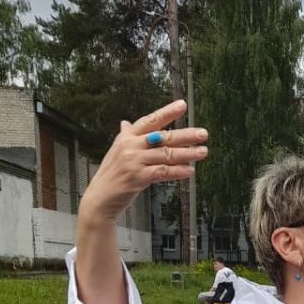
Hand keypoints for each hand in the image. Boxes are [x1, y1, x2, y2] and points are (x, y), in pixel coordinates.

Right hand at [80, 99, 207, 221]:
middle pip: (163, 137)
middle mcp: (130, 146)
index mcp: (127, 137)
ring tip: (203, 152)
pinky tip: (190, 171)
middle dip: (185, 135)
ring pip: (166, 154)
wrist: (100, 198)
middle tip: (203, 133)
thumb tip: (126, 122)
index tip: (183, 105)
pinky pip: (162, 172)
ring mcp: (134, 161)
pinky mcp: (137, 177)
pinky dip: (178, 171)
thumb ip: (125, 136)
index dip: (167, 112)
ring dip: (187, 153)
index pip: (150, 120)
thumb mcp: (117, 151)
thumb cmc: (112, 174)